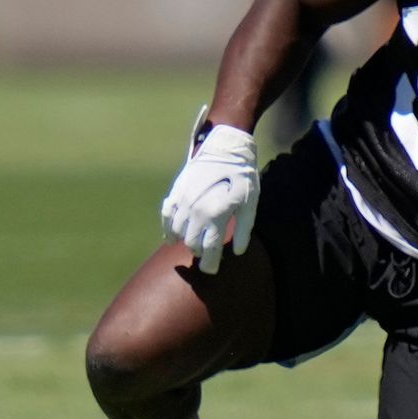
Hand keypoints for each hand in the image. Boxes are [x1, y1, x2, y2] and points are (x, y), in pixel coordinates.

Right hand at [161, 119, 259, 273]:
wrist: (225, 147)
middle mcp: (197, 212)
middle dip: (199, 252)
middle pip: (192, 243)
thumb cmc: (242, 176)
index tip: (211, 272)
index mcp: (216, 215)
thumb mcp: (251, 202)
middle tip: (206, 254)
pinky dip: (168, 229)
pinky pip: (167, 216)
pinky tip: (171, 237)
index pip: (209, 249)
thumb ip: (244, 230)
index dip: (210, 264)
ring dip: (184, 241)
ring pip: (177, 232)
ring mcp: (183, 202)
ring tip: (193, 243)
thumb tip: (237, 252)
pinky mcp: (176, 193)